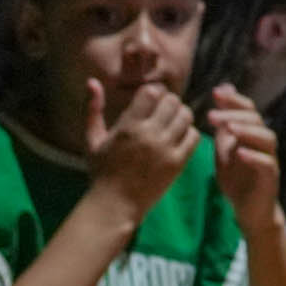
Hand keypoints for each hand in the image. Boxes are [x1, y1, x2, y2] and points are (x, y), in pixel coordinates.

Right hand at [84, 79, 195, 219]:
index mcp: (128, 127)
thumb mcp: (92, 139)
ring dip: (180, 115)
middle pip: (172, 101)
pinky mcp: (178, 163)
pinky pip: (194, 136)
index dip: (153, 93)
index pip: (153, 92)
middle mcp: (149, 136)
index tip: (149, 101)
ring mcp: (166, 149)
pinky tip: (177, 137)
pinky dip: (189, 132)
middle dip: (168, 102)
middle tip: (162, 111)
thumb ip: (93, 109)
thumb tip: (92, 81)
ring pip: (186, 116)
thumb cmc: (101, 171)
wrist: (115, 205)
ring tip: (171, 123)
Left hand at [208, 82, 281, 231]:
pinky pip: (267, 164)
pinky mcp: (271, 178)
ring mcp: (270, 159)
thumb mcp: (224, 152)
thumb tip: (217, 104)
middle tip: (213, 115)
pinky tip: (240, 153)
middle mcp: (264, 144)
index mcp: (252, 135)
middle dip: (235, 114)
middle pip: (256, 120)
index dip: (234, 100)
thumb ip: (222, 130)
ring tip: (230, 129)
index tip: (215, 93)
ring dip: (248, 131)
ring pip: (267, 138)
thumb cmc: (237, 181)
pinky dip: (254, 157)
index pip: (248, 110)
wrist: (249, 211)